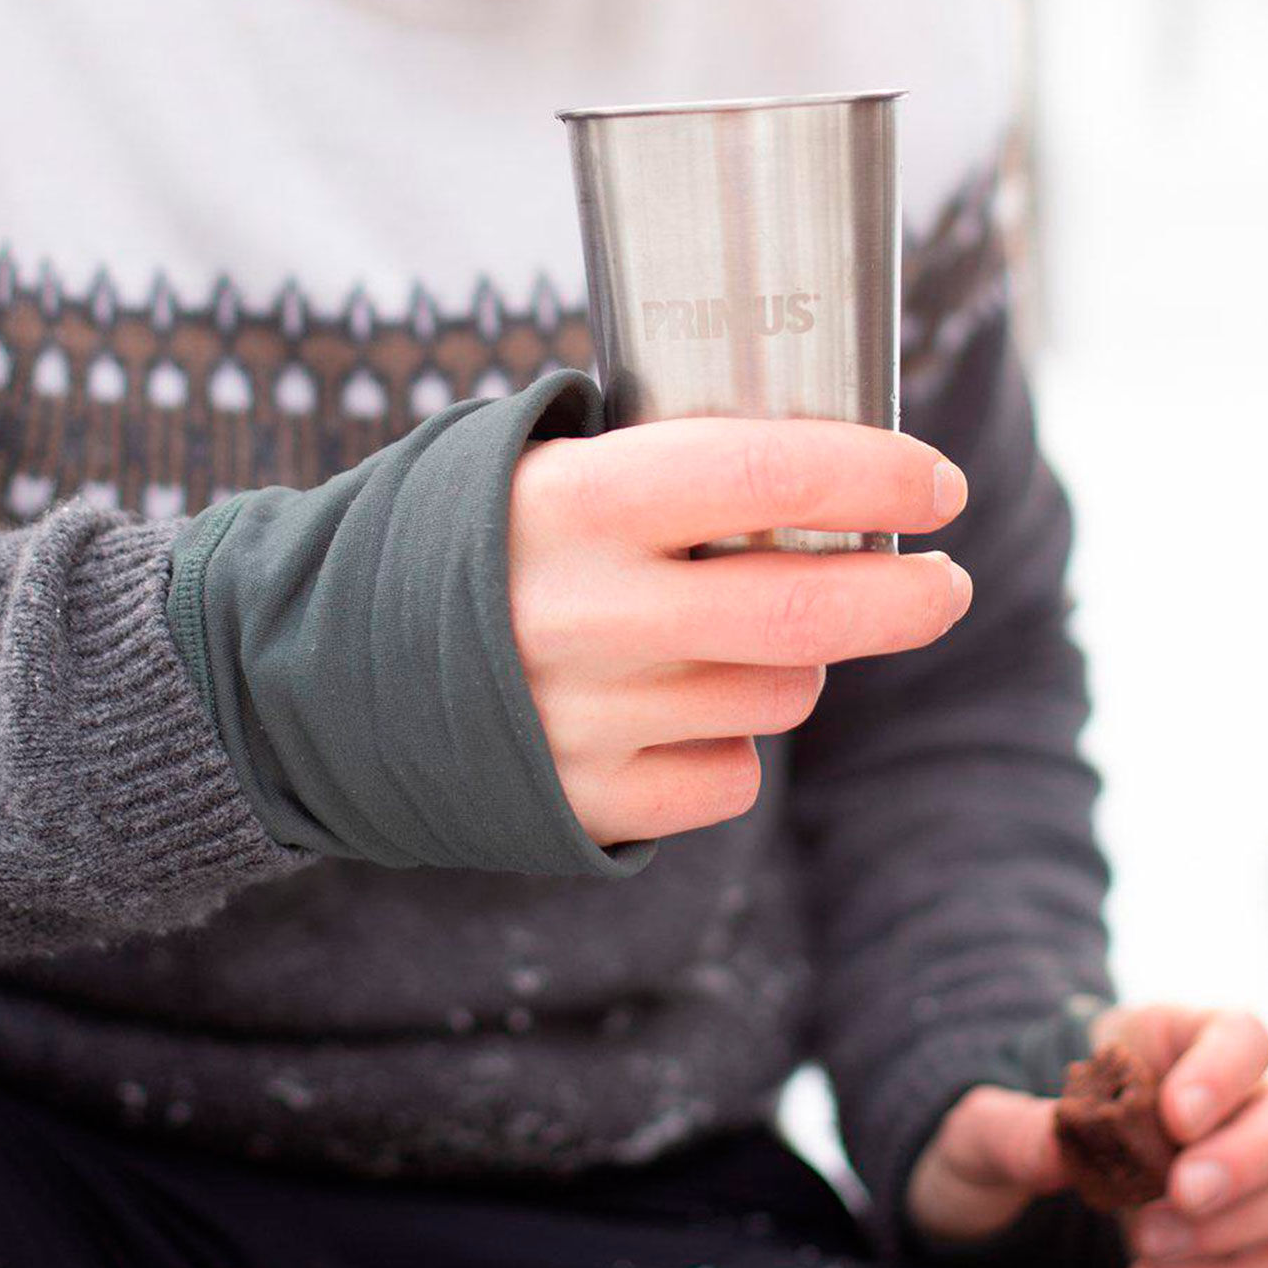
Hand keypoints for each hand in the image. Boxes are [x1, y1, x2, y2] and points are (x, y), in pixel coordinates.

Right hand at [508, 418, 970, 844]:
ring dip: (797, 663)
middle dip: (908, 597)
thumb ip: (673, 471)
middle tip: (946, 581)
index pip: (766, 476)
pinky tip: (671, 707)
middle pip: (805, 611)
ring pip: (782, 695)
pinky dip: (730, 744)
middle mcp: (588, 611)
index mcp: (580, 500)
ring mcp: (587, 718)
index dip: (875, 477)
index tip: (939, 482)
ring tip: (733, 633)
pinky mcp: (585, 804)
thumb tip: (835, 476)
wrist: (320, 668)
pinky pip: (730, 777)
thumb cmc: (472, 536)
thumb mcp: (547, 464)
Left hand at [905, 1004, 1267, 1267]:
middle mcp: (1231, 1102)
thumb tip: (1052, 1151)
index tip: (1175, 1118)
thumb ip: (1007, 1129)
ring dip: (1246, 1226)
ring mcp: (1249, 1176)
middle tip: (1181, 1194)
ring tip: (1149, 1246)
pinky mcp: (1247, 1244)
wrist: (1006, 1209)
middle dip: (1252, 1157)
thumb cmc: (1006, 1144)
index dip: (1225, 1070)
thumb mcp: (980, 1129)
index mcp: (1173, 1042)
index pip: (1242, 1031)